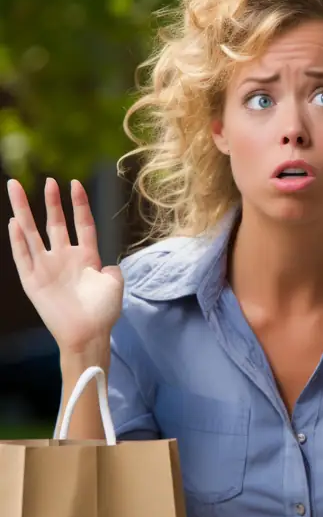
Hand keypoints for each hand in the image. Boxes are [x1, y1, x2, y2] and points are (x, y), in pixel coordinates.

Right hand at [7, 177, 123, 353]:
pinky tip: (14, 222)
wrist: (89, 335)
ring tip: (16, 188)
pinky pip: (22, 257)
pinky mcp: (33, 281)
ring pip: (32, 233)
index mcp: (86, 257)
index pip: (82, 224)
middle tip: (48, 181)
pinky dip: (17, 240)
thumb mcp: (114, 284)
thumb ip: (113, 269)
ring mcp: (47, 268)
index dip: (79, 204)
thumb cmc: (103, 313)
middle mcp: (64, 259)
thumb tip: (110, 265)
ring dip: (24, 211)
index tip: (74, 183)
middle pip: (55, 223)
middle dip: (52, 202)